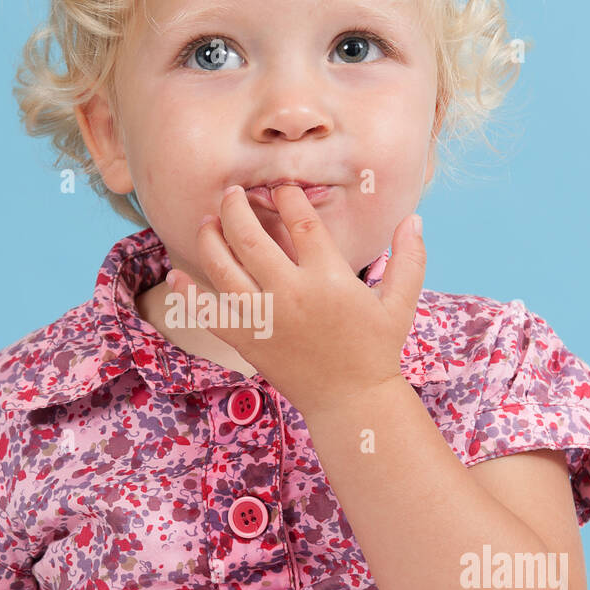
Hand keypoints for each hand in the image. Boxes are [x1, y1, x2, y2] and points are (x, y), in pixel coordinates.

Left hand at [165, 184, 425, 414]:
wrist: (350, 402)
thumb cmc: (375, 350)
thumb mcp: (399, 303)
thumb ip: (409, 258)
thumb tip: (412, 218)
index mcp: (328, 279)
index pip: (301, 221)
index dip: (287, 196)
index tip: (281, 187)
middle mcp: (291, 294)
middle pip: (250, 236)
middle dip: (235, 207)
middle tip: (231, 194)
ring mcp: (264, 319)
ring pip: (222, 268)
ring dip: (209, 239)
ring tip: (208, 222)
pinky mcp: (247, 342)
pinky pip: (208, 313)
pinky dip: (188, 294)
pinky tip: (176, 275)